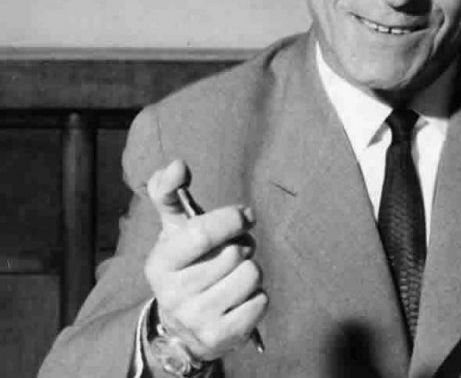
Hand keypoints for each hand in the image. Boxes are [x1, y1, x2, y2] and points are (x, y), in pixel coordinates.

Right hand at [143, 159, 267, 360]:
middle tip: (237, 250)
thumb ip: (170, 193)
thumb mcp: (174, 230)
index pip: (201, 233)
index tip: (245, 215)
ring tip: (236, 275)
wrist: (183, 326)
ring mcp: (195, 318)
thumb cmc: (187, 264)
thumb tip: (177, 164)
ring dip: (252, 270)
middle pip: (234, 253)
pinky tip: (240, 299)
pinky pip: (260, 302)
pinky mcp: (220, 337)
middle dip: (245, 245)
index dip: (231, 219)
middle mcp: (172, 293)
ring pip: (251, 276)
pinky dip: (258, 297)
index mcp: (160, 263)